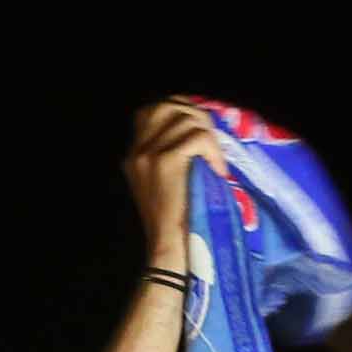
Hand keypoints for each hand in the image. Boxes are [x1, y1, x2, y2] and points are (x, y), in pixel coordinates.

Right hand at [123, 100, 234, 268]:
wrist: (167, 246)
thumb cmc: (174, 219)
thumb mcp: (162, 182)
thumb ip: (168, 154)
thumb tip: (197, 128)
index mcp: (134, 153)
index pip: (153, 109)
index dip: (180, 108)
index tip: (200, 123)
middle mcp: (137, 150)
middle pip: (168, 106)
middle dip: (196, 114)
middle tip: (213, 138)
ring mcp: (149, 154)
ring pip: (186, 119)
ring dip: (209, 134)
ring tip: (216, 157)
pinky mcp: (166, 161)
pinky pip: (197, 137)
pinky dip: (213, 150)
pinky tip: (218, 168)